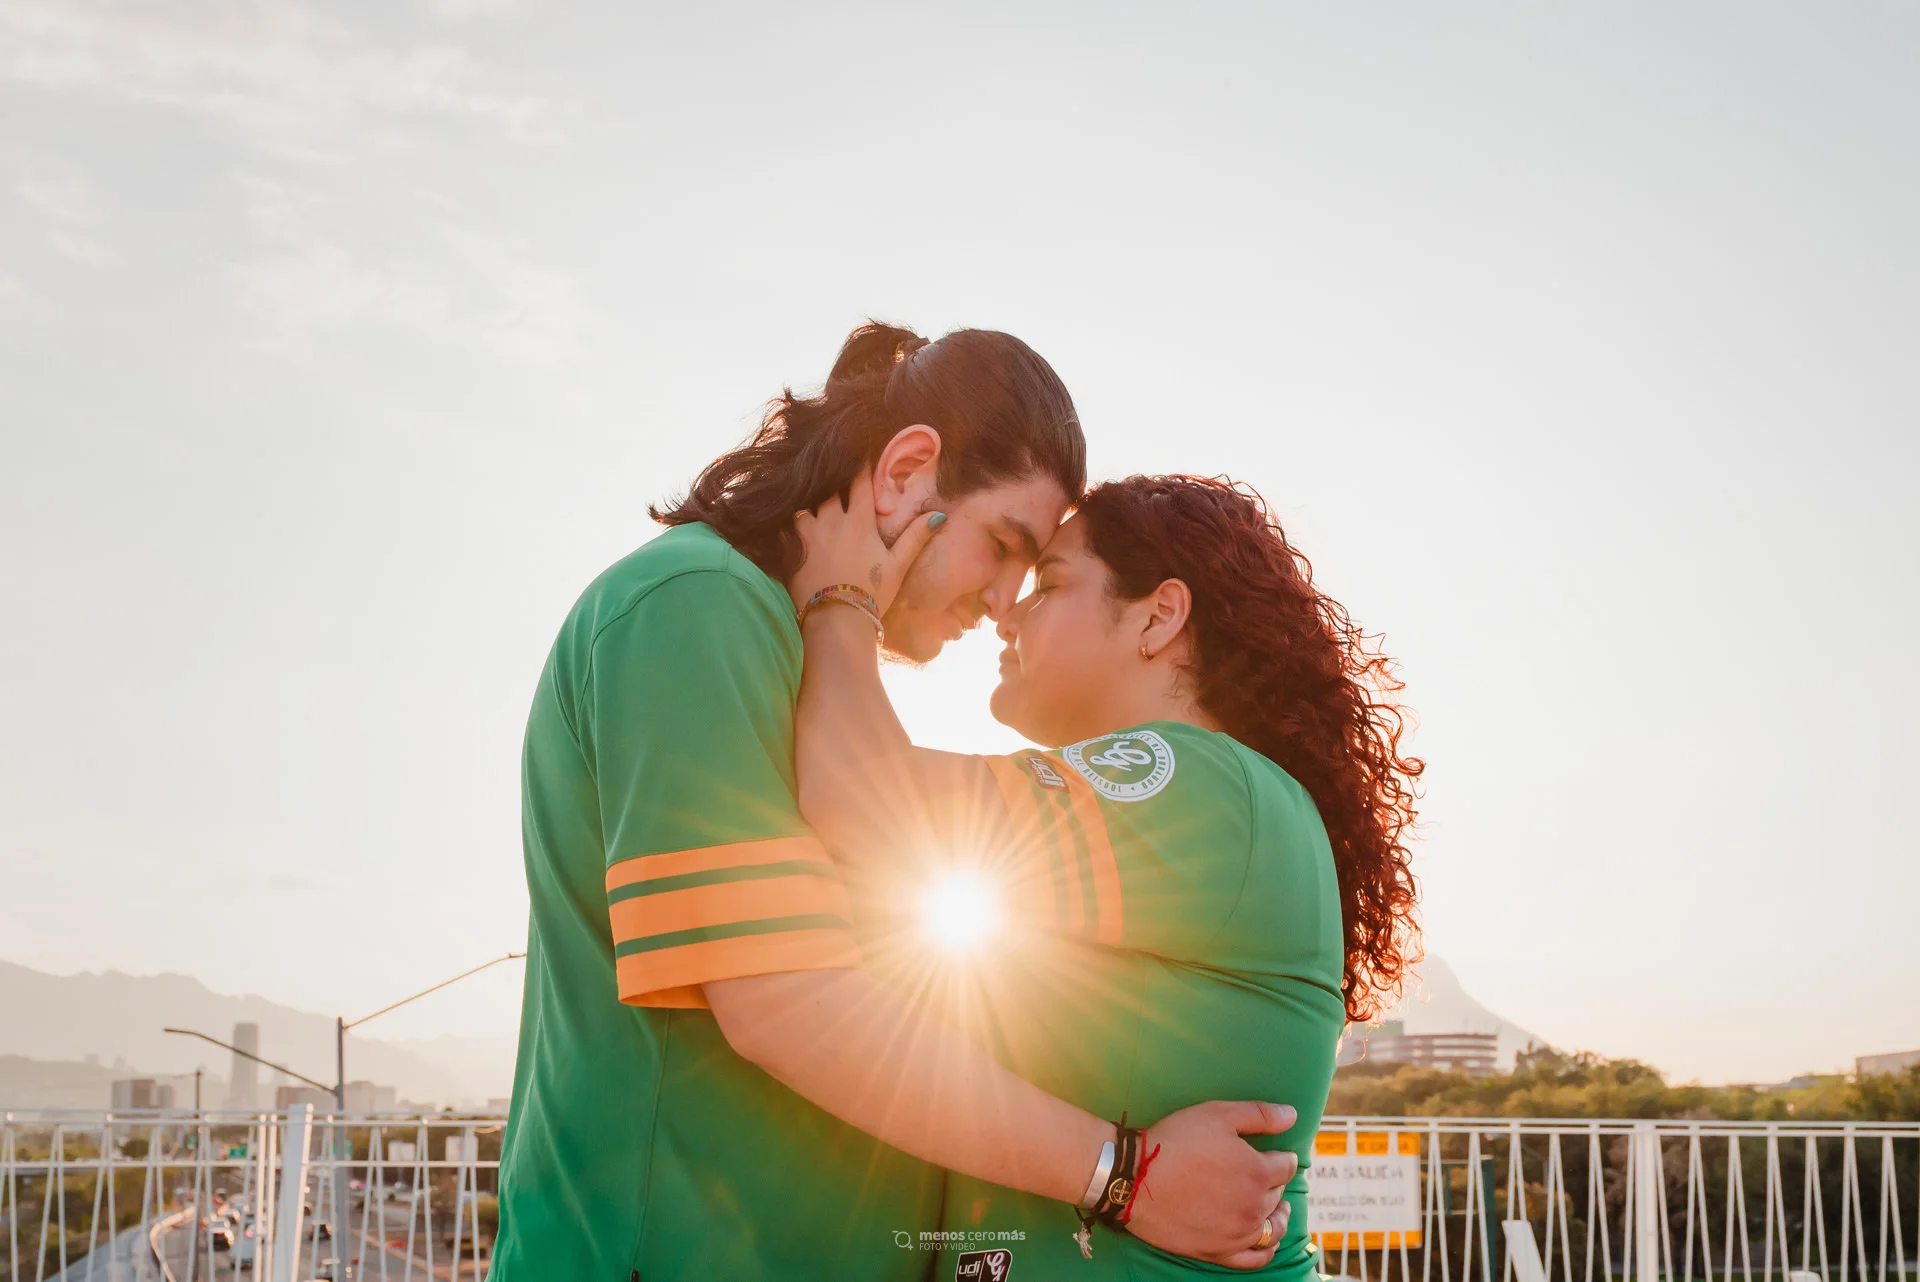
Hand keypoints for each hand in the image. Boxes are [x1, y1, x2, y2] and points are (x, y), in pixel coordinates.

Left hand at [792, 471, 943, 616]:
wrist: (837, 620)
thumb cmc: (872, 594)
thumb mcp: (898, 566)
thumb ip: (915, 538)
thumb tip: (938, 516)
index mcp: (859, 522)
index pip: (859, 483)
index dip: (860, 467)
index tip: (860, 453)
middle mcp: (831, 520)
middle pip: (829, 490)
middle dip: (833, 483)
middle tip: (834, 477)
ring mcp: (808, 534)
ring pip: (805, 506)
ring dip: (811, 505)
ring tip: (812, 504)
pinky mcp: (791, 549)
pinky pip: (786, 526)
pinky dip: (789, 523)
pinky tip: (791, 525)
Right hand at [1120, 1100, 1298, 1269]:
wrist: (1135, 1179)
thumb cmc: (1175, 1142)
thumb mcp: (1217, 1114)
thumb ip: (1259, 1114)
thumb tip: (1291, 1115)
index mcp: (1258, 1172)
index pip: (1286, 1166)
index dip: (1282, 1157)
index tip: (1276, 1154)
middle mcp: (1254, 1206)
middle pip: (1277, 1194)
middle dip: (1274, 1182)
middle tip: (1265, 1174)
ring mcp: (1238, 1233)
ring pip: (1272, 1228)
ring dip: (1277, 1215)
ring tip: (1276, 1208)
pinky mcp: (1219, 1252)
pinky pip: (1254, 1259)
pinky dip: (1265, 1250)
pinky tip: (1265, 1241)